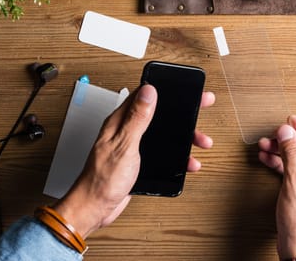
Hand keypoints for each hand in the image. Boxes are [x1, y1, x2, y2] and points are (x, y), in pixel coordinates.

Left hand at [53, 84, 214, 238]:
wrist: (95, 208)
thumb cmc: (102, 179)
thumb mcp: (124, 144)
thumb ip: (137, 118)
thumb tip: (148, 92)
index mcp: (120, 121)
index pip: (145, 96)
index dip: (165, 89)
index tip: (184, 86)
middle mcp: (126, 130)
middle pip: (159, 113)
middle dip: (182, 112)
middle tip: (200, 106)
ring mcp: (133, 145)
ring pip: (163, 134)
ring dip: (183, 137)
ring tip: (200, 140)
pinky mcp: (138, 160)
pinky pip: (162, 152)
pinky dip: (177, 156)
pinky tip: (186, 161)